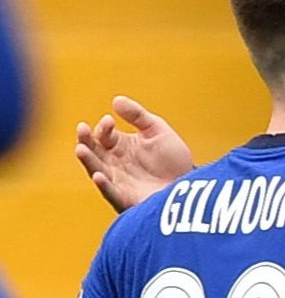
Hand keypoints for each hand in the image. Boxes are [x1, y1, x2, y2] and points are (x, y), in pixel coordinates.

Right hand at [75, 96, 192, 211]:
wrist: (189, 184)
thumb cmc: (172, 158)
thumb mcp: (157, 131)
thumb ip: (138, 116)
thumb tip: (116, 99)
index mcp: (119, 146)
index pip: (104, 134)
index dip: (104, 127)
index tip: (109, 121)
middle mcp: (113, 163)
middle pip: (94, 151)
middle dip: (86, 140)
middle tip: (82, 128)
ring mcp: (117, 181)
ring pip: (96, 169)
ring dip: (88, 160)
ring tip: (81, 149)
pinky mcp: (125, 198)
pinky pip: (110, 192)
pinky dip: (103, 185)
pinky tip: (98, 176)